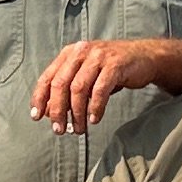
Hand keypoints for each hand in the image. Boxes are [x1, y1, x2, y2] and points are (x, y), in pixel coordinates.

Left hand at [33, 39, 152, 134]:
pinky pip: (100, 89)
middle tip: (59, 129)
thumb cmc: (112, 70)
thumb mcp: (87, 77)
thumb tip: (49, 113)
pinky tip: (94, 119)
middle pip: (61, 83)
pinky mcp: (115, 64)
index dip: (40, 98)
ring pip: (79, 88)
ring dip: (77, 113)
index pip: (48, 77)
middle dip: (57, 110)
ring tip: (79, 129)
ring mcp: (98, 56)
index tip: (36, 117)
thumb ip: (68, 91)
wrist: (144, 57)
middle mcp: (81, 52)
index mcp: (69, 54)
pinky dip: (95, 107)